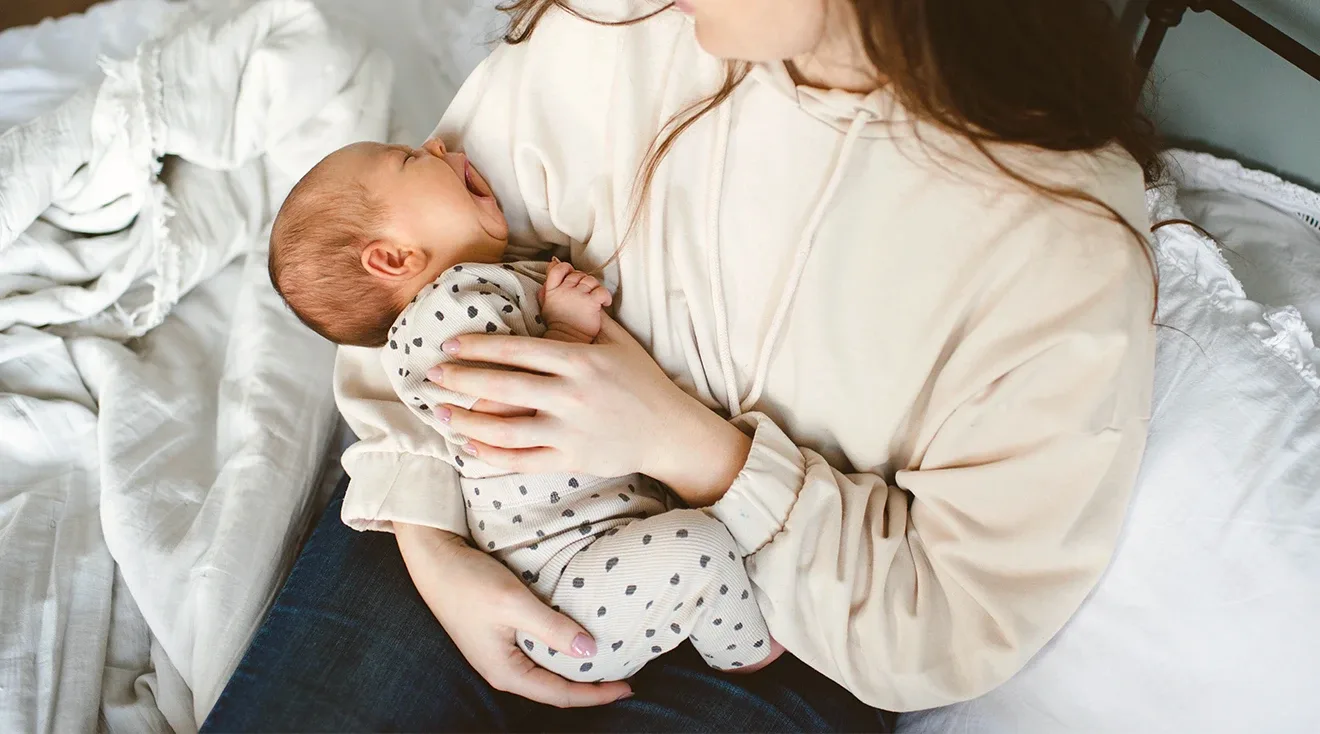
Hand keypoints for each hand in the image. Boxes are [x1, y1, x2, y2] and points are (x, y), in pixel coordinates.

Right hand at [394, 523, 631, 706]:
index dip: (596, 694)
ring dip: (575, 668)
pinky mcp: (498, 636)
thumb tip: (590, 650)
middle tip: (624, 675)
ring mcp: (499, 654)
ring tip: (606, 660)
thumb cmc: (469, 582)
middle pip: (554, 688)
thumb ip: (552, 629)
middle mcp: (502, 670)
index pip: (560, 694)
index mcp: (505, 672)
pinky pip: (537, 654)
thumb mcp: (515, 604)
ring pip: (546, 672)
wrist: (434, 559)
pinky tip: (575, 638)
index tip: (628, 687)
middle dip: (589, 686)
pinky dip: (560, 651)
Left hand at [426, 316, 752, 505]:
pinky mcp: (570, 459)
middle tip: (430, 376)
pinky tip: (469, 446)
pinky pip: (521, 459)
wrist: (670, 431)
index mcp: (579, 361)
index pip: (516, 351)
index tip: (450, 346)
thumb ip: (586, 320)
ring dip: (465, 421)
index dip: (477, 348)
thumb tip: (557, 288)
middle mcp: (570, 395)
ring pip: (504, 428)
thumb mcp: (620, 343)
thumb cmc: (644, 382)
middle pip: (501, 386)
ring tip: (440, 413)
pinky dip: (490, 455)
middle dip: (459, 380)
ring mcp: (569, 430)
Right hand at [537, 259, 612, 343]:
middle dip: (583, 279)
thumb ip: (547, 287)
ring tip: (594, 297)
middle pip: (577, 274)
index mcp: (552, 290)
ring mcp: (578, 296)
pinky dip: (605, 295)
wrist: (567, 340)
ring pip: (590, 280)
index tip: (571, 273)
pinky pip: (601, 290)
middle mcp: (565, 290)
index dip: (566, 267)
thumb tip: (551, 266)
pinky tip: (604, 303)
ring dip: (594, 286)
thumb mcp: (546, 305)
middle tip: (585, 291)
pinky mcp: (591, 302)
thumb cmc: (559, 324)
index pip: (557, 269)